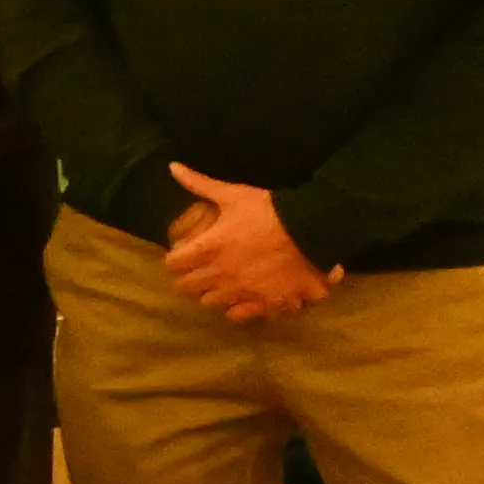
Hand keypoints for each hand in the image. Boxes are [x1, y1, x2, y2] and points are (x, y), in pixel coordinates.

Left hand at [163, 164, 334, 321]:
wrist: (311, 230)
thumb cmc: (268, 210)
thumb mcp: (233, 195)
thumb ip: (200, 184)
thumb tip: (173, 167)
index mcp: (208, 248)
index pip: (173, 264)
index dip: (175, 258)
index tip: (181, 254)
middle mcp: (220, 274)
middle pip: (186, 287)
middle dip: (188, 277)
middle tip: (198, 269)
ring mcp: (242, 291)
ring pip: (209, 302)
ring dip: (211, 292)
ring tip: (219, 282)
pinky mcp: (265, 302)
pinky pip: (239, 315)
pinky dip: (237, 309)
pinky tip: (241, 297)